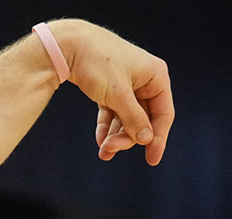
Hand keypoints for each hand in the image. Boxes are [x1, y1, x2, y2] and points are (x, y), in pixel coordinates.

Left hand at [53, 20, 173, 165]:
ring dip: (116, 135)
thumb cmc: (97, 64)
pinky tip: (100, 141)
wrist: (68, 46)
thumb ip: (134, 118)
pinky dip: (107, 126)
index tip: (152, 160)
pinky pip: (113, 112)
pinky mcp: (110, 88)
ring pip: (127, 117)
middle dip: (128, 137)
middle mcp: (145, 80)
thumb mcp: (118, 95)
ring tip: (103, 151)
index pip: (163, 114)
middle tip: (110, 150)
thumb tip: (146, 138)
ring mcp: (128, 84)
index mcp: (156, 77)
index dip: (158, 138)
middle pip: (143, 118)